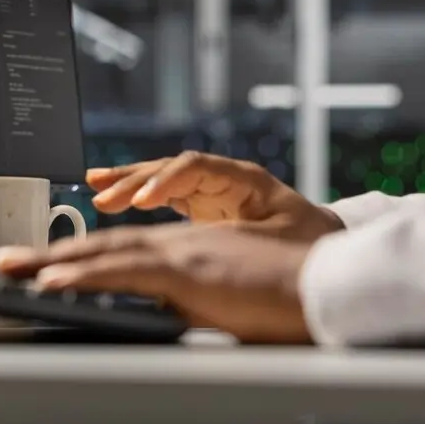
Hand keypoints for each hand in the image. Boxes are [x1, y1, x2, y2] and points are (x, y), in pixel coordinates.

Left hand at [0, 222, 315, 343]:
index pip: (119, 253)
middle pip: (101, 247)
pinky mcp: (188, 270)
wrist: (328, 285)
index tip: (40, 268)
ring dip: (53, 261)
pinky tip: (54, 279)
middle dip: (49, 256)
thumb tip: (168, 319)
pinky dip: (84, 274)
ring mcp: (180, 253)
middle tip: (5, 260)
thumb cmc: (289, 297)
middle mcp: (177, 245)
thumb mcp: (227, 303)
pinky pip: (124, 269)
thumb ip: (192, 305)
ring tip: (12, 267)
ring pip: (103, 253)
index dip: (78, 259)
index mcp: (185, 252)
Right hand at [87, 152, 344, 238]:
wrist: (330, 254)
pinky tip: (107, 198)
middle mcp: (223, 180)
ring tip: (94, 186)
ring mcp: (211, 191)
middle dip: (133, 180)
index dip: (166, 182)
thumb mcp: (281, 248)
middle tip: (103, 197)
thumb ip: (243, 248)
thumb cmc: (312, 250)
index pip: (196, 168)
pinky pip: (162, 195)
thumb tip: (209, 255)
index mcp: (246, 181)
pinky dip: (135, 195)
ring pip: (161, 178)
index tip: (142, 202)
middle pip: (170, 168)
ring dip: (126, 183)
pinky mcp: (203, 207)